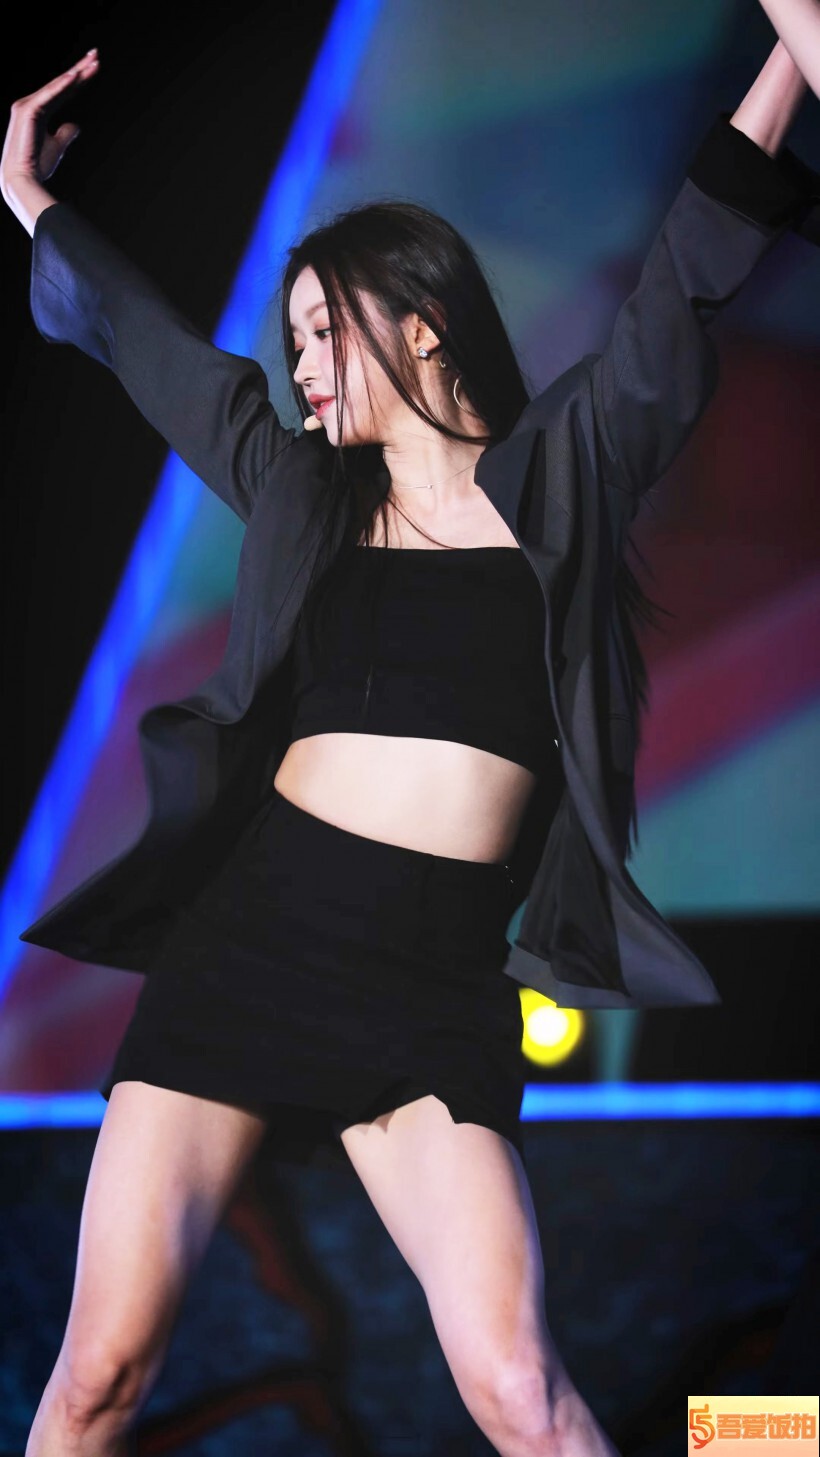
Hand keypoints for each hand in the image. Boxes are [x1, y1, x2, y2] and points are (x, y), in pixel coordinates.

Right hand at [1, 48, 98, 211]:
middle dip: (79, 69)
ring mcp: (28, 105)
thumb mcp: (57, 146)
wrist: (24, 180)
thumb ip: (66, 133)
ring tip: (92, 61)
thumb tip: (76, 125)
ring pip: (57, 86)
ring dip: (75, 73)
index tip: (94, 67)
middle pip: (60, 84)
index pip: (63, 91)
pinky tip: (75, 76)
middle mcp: (31, 104)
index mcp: (39, 110)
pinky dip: (61, 85)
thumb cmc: (38, 165)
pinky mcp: (28, 110)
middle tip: (96, 54)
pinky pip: (49, 95)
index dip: (79, 80)